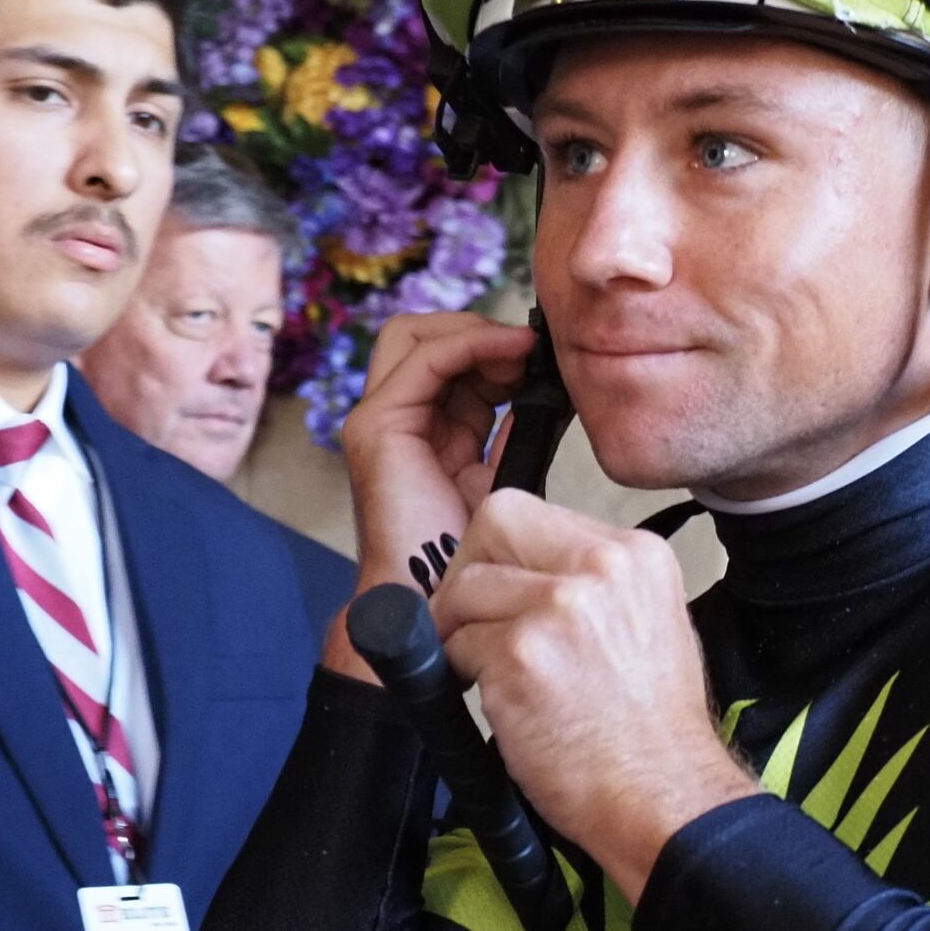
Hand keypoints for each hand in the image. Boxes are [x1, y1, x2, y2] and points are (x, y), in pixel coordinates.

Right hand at [322, 312, 536, 681]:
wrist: (440, 600)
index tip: (544, 354)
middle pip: (424, 333)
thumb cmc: (472, 550)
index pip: (449, 354)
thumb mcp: (506, 474)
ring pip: (415, 333)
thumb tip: (553, 392)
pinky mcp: (377, 426)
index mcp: (427, 427)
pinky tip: (513, 354)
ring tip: (525, 351)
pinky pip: (424, 359)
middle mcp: (397, 416)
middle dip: (481, 330)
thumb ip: (519, 430)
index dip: (495, 345)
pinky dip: (471, 344)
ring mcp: (378, 418)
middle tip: (533, 350)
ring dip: (477, 331)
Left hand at [433, 489, 759, 902]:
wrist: (663, 793)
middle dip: (470, 572)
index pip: (532, 512)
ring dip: (464, 633)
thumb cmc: (654, 725)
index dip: (500, 552)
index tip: (499, 591)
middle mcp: (601, 566)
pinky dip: (464, 676)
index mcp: (636, 553)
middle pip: (492, 522)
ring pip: (465, 588)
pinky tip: (504, 702)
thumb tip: (523, 569)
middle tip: (473, 621)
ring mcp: (560, 607)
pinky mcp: (520, 655)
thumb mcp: (650, 620)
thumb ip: (594, 581)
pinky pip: (456, 647)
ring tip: (497, 673)